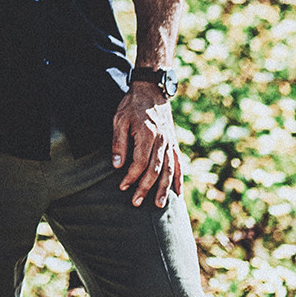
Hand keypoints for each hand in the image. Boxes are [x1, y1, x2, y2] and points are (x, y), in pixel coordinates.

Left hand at [112, 82, 183, 207]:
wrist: (152, 91)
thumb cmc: (131, 105)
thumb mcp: (119, 120)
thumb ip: (119, 143)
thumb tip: (117, 165)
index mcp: (148, 135)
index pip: (141, 163)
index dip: (132, 177)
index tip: (123, 187)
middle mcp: (162, 141)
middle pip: (155, 170)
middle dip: (146, 188)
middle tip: (136, 203)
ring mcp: (170, 143)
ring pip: (169, 170)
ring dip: (164, 189)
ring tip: (159, 205)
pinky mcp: (174, 143)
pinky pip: (178, 164)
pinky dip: (178, 179)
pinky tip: (178, 192)